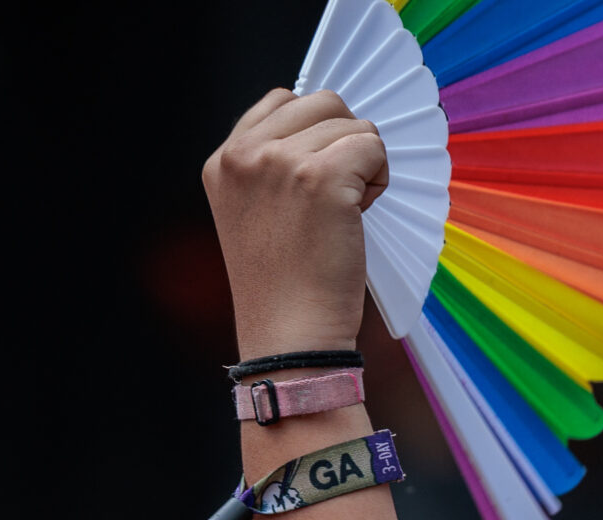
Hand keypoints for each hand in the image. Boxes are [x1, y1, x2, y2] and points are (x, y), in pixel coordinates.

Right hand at [204, 89, 386, 358]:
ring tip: (343, 213)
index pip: (282, 101)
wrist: (289, 335)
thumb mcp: (253, 212)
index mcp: (223, 161)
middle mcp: (244, 154)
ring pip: (353, 124)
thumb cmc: (282, 285)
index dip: (314, 135)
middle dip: (342, 143)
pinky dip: (379, 178)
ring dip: (363, 164)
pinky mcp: (320, 177)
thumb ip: (271, 165)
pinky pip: (373, 146)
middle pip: (323, 102)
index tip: (313, 183)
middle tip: (333, 199)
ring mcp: (280, 162)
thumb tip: (327, 127)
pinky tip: (358, 216)